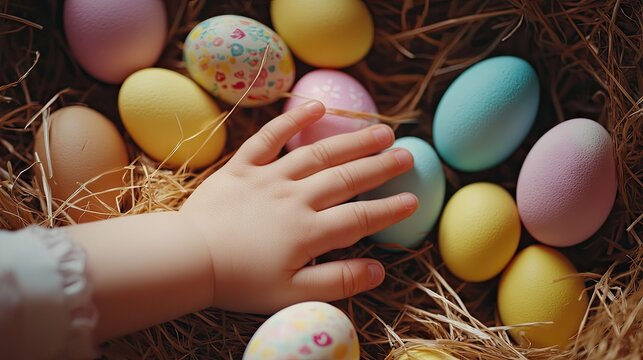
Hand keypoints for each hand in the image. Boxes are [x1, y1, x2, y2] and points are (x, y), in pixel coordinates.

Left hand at [179, 101, 416, 312]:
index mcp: (309, 232)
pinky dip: (292, 120)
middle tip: (407, 154)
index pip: (360, 217)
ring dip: (352, 141)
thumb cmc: (239, 282)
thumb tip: (378, 270)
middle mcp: (295, 198)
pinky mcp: (242, 166)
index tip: (413, 199)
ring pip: (318, 154)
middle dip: (380, 166)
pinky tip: (317, 107)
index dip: (389, 209)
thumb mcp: (292, 294)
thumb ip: (337, 281)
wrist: (187, 260)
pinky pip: (269, 137)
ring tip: (380, 131)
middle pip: (346, 178)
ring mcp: (269, 178)